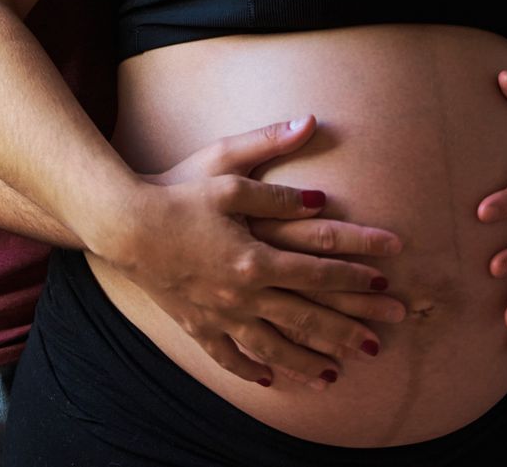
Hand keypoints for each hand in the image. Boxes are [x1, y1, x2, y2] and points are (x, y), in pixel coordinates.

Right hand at [115, 115, 405, 390]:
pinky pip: (227, 354)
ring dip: (307, 360)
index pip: (318, 269)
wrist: (121, 225)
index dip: (355, 274)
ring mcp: (219, 313)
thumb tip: (312, 128)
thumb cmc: (175, 190)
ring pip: (273, 345)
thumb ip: (271, 153)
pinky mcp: (194, 323)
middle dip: (348, 327)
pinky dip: (249, 368)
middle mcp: (243, 292)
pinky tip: (268, 379)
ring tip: (335, 375)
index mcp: (256, 255)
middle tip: (383, 340)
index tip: (385, 281)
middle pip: (307, 316)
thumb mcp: (225, 166)